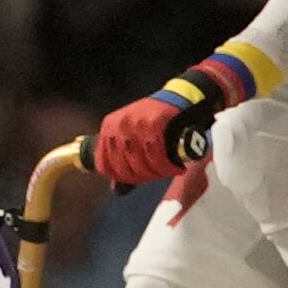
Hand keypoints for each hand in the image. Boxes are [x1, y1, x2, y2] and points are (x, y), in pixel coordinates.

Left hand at [91, 81, 209, 188]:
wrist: (183, 97)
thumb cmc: (158, 121)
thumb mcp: (135, 135)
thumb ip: (124, 161)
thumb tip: (117, 190)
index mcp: (108, 127)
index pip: (104, 165)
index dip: (122, 178)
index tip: (139, 179)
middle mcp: (118, 125)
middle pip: (123, 168)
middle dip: (143, 177)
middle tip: (157, 175)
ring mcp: (134, 123)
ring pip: (140, 164)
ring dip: (156, 173)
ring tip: (168, 171)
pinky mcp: (153, 123)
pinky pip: (156, 156)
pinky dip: (166, 167)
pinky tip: (175, 168)